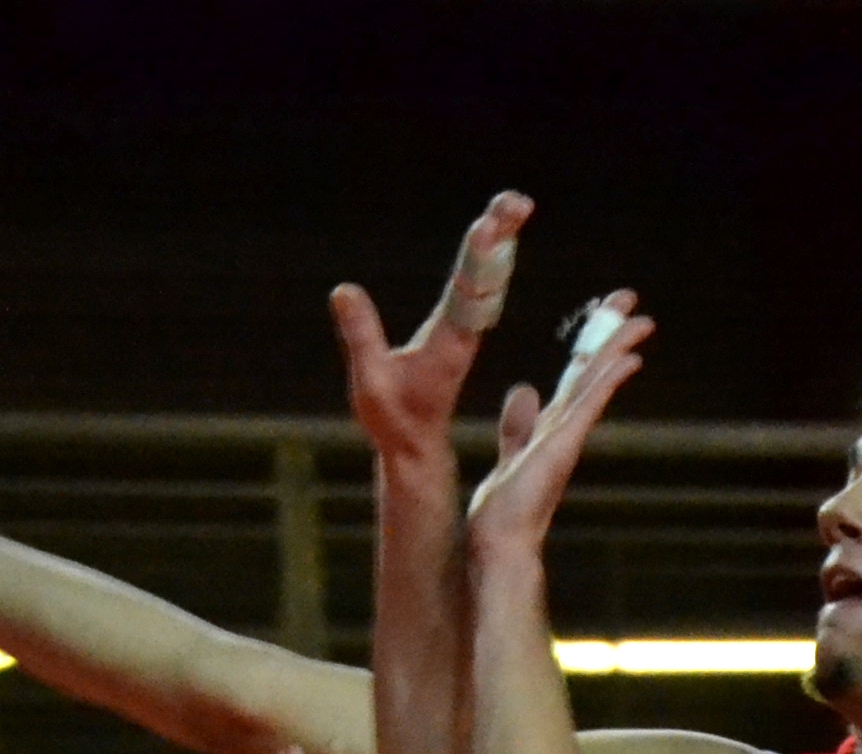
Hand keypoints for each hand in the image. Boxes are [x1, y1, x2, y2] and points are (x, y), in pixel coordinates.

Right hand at [331, 192, 531, 470]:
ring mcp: (463, 327)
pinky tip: (497, 233)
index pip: (467, 289)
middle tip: (518, 199)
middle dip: (501, 234)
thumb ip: (360, 335)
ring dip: (500, 238)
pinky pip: (479, 285)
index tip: (489, 225)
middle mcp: (464, 329)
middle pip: (487, 273)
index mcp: (449, 339)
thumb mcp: (370, 380)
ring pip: (488, 275)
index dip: (478, 257)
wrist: (416, 446)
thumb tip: (343, 290)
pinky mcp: (458, 328)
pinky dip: (489, 257)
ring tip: (514, 203)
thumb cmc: (393, 419)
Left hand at [463, 294, 649, 571]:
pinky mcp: (564, 446)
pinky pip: (589, 405)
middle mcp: (566, 430)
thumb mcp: (511, 455)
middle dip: (611, 335)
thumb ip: (519, 426)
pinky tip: (628, 359)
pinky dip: (608, 380)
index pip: (575, 377)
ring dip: (618, 349)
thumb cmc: (502, 513)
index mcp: (552, 429)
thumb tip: (525, 389)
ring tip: (642, 321)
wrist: (500, 546)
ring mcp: (568, 438)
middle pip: (592, 372)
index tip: (605, 317)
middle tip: (631, 301)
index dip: (590, 346)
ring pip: (596, 383)